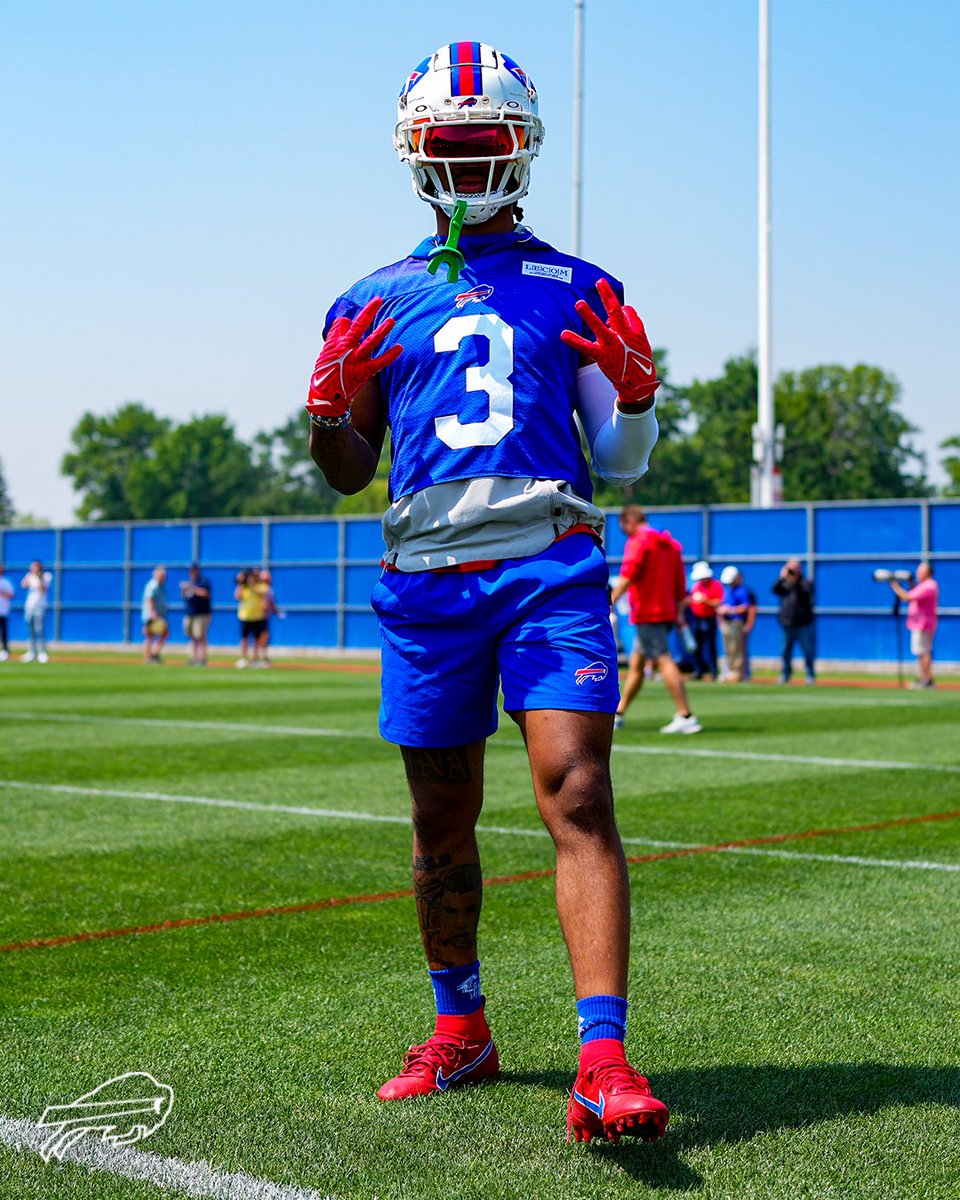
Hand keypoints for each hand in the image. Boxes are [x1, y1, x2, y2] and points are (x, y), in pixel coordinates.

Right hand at [306, 297, 402, 417]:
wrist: (324, 398)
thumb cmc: (325, 374)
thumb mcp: (327, 353)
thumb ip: (336, 336)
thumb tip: (345, 321)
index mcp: (336, 343)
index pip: (346, 324)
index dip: (359, 316)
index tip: (369, 306)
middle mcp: (346, 349)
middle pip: (359, 326)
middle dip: (369, 312)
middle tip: (379, 299)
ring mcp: (355, 360)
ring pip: (370, 342)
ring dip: (382, 330)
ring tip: (392, 320)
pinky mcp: (362, 373)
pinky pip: (379, 362)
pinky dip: (390, 355)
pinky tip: (400, 348)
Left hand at [560, 278, 659, 407]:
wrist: (640, 386)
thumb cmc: (639, 360)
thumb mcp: (641, 340)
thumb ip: (633, 323)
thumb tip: (623, 308)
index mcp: (633, 332)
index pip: (625, 312)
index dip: (614, 302)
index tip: (605, 290)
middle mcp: (623, 337)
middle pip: (615, 312)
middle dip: (607, 296)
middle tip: (599, 281)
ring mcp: (613, 347)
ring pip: (600, 328)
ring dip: (589, 315)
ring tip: (579, 303)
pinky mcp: (603, 357)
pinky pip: (587, 347)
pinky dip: (575, 341)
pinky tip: (563, 334)